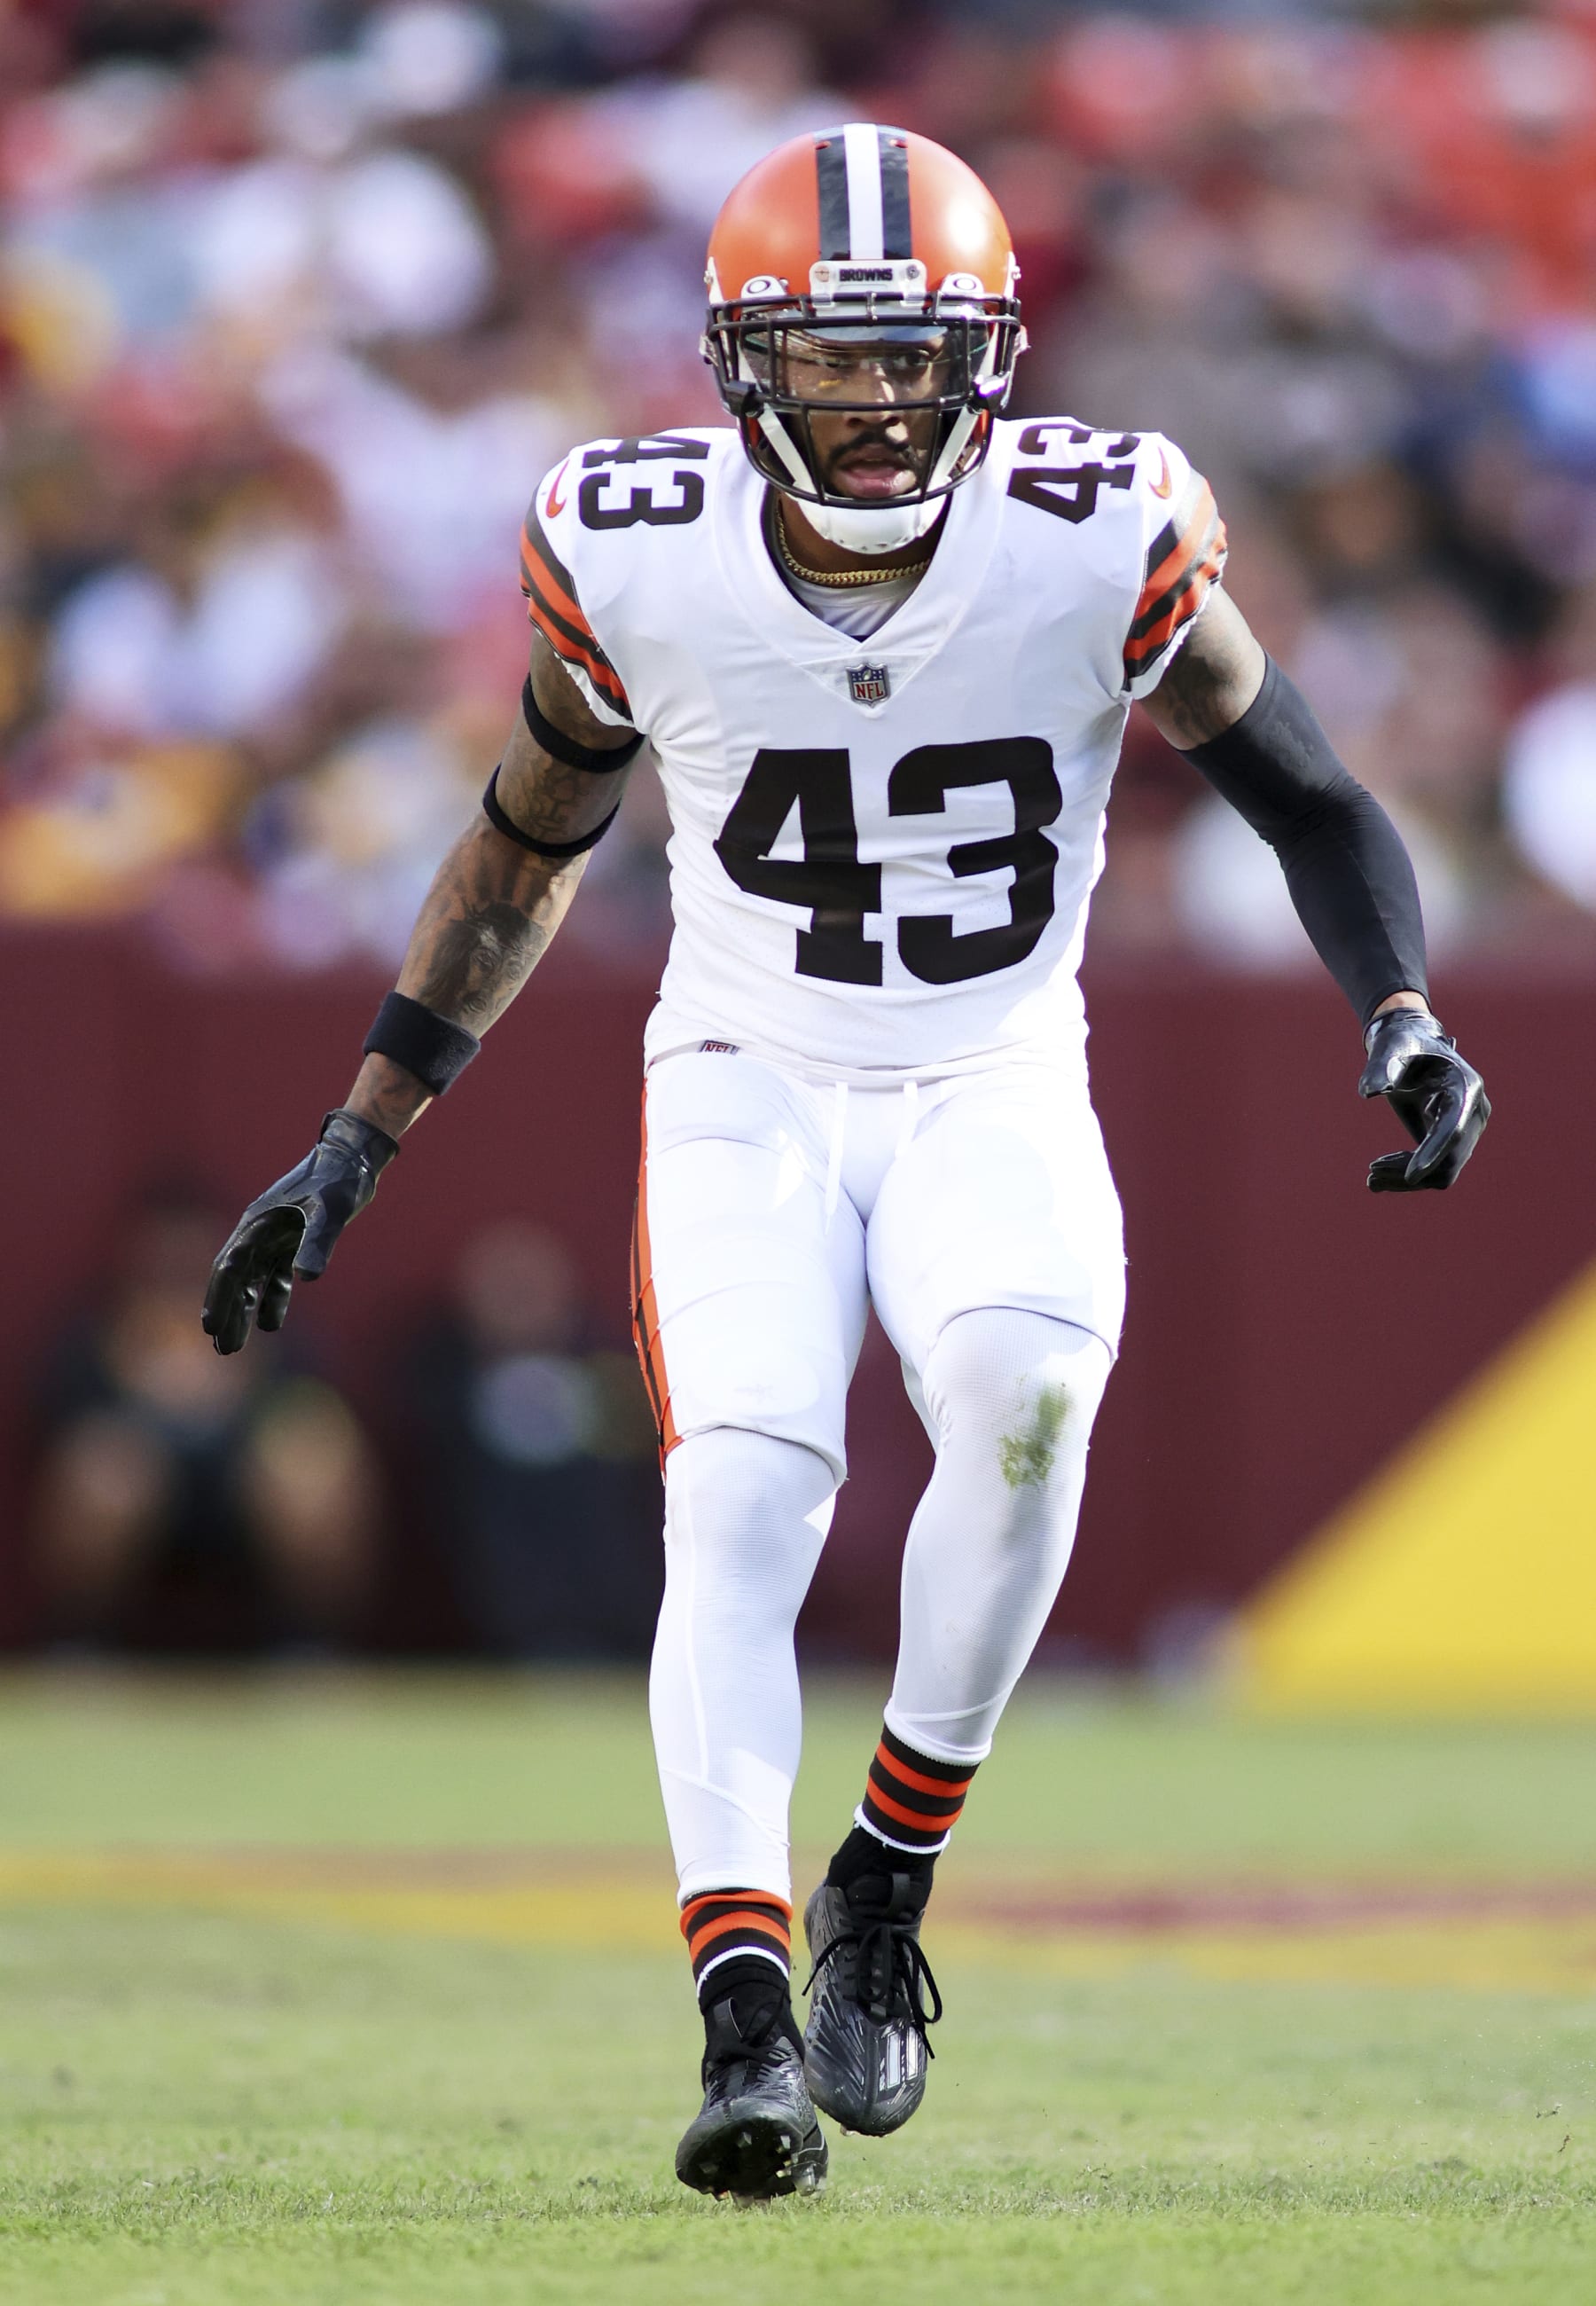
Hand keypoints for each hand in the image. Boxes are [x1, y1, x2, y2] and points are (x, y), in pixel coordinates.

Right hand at [202, 1109, 398, 1353]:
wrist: (353, 1158)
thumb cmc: (339, 1179)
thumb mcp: (331, 1211)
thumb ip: (318, 1243)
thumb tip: (306, 1278)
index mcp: (258, 1223)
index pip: (231, 1267)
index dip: (220, 1297)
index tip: (211, 1327)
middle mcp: (260, 1232)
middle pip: (236, 1279)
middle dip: (227, 1313)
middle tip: (221, 1349)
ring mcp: (275, 1237)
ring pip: (253, 1281)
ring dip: (244, 1311)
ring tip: (233, 1346)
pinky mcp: (293, 1241)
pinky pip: (275, 1276)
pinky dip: (272, 1299)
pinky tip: (270, 1324)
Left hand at [1358, 1009, 1488, 1192]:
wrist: (1411, 1043)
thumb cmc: (1402, 1042)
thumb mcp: (1390, 1048)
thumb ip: (1381, 1066)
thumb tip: (1369, 1092)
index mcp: (1465, 1087)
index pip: (1453, 1129)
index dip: (1434, 1152)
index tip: (1412, 1176)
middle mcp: (1474, 1112)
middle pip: (1450, 1160)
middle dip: (1410, 1172)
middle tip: (1371, 1175)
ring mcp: (1467, 1128)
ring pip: (1443, 1172)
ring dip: (1406, 1179)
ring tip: (1370, 1180)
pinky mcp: (1452, 1140)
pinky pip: (1436, 1169)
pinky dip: (1407, 1176)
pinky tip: (1377, 1178)